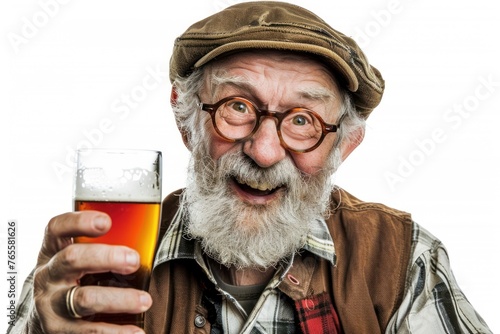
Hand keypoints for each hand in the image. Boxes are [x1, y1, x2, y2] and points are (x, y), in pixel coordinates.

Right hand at [30, 211, 151, 332]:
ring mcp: (50, 305)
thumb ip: (103, 243)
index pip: (58, 227)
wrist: (41, 320)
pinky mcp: (58, 332)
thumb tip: (156, 227)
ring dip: (119, 299)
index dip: (79, 221)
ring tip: (145, 301)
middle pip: (73, 258)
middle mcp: (48, 275)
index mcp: (53, 250)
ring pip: (83, 299)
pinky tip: (136, 332)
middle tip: (134, 261)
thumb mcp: (76, 258)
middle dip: (106, 257)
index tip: (106, 222)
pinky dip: (115, 333)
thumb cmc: (71, 279)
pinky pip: (87, 332)